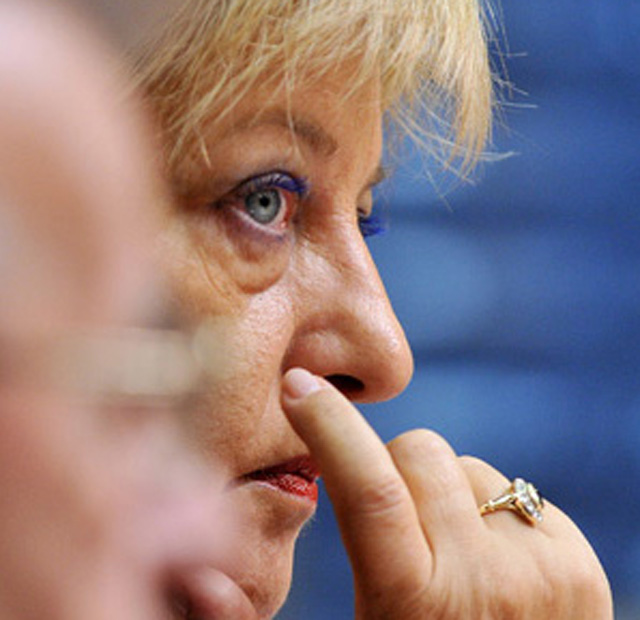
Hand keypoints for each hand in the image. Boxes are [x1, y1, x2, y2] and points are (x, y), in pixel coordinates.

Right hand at [282, 368, 612, 618]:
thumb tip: (201, 576)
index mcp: (411, 605)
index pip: (366, 488)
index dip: (328, 425)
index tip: (297, 384)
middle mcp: (484, 581)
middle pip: (418, 453)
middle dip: (395, 468)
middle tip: (399, 527)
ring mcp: (539, 567)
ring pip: (467, 469)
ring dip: (448, 497)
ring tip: (452, 559)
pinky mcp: (577, 561)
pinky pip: (512, 493)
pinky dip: (491, 515)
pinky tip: (496, 570)